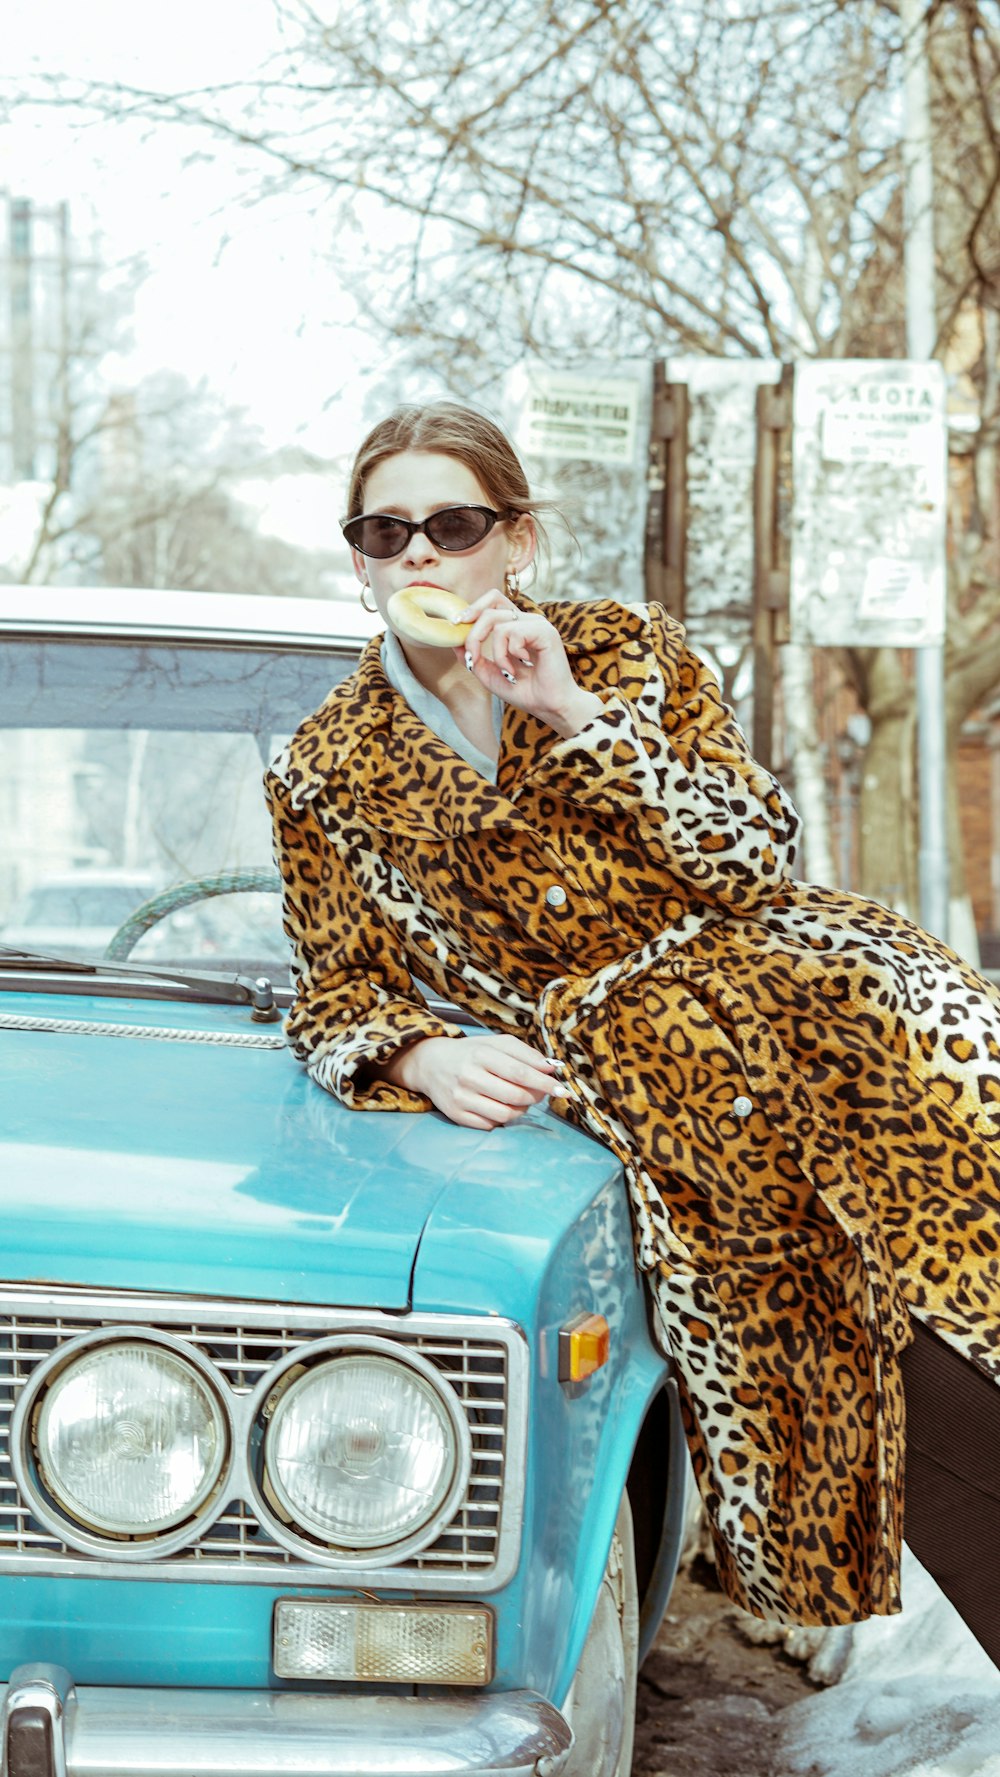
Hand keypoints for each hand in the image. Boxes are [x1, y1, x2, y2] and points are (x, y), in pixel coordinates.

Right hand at [390, 1033, 565, 1129]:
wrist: (430, 1064)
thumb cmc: (470, 1053)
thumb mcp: (495, 1043)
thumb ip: (525, 1053)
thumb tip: (551, 1067)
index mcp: (481, 1055)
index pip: (519, 1072)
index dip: (543, 1082)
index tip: (561, 1088)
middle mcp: (469, 1077)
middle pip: (515, 1095)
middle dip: (536, 1096)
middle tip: (541, 1092)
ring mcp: (461, 1099)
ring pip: (505, 1114)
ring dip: (522, 1109)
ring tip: (521, 1098)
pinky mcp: (457, 1116)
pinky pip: (491, 1125)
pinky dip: (502, 1118)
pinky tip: (501, 1106)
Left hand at [456, 590, 601, 737]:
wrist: (550, 707)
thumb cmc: (527, 692)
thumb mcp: (491, 675)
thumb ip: (474, 658)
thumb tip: (454, 641)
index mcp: (516, 626)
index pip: (493, 601)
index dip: (472, 608)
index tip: (456, 625)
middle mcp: (527, 621)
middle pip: (490, 606)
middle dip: (474, 633)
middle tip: (473, 656)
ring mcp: (537, 624)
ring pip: (498, 622)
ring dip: (495, 652)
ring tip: (508, 671)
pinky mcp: (545, 631)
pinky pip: (513, 632)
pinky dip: (509, 654)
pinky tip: (522, 667)